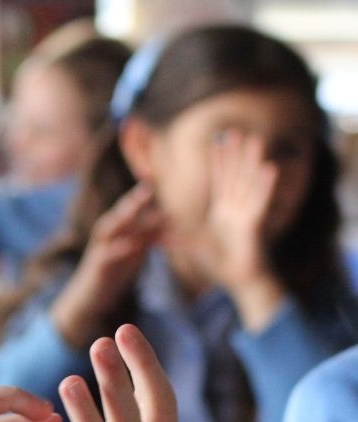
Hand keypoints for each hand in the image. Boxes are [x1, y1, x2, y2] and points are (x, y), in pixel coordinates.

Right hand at [50, 182, 161, 348]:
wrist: (88, 300)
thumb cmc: (112, 274)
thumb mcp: (133, 253)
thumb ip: (147, 237)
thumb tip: (169, 220)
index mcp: (115, 232)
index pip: (130, 211)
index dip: (142, 197)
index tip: (157, 181)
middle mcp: (105, 238)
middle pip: (119, 215)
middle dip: (132, 202)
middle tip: (148, 188)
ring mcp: (99, 252)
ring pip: (109, 230)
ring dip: (123, 218)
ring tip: (136, 208)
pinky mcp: (97, 269)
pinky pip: (107, 256)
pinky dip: (119, 248)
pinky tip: (132, 243)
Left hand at [172, 131, 285, 328]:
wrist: (241, 283)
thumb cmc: (221, 269)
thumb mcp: (194, 250)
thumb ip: (177, 240)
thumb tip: (156, 236)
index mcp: (223, 214)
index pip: (221, 183)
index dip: (219, 163)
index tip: (216, 142)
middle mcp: (237, 211)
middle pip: (236, 176)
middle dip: (235, 154)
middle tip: (235, 130)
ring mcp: (247, 215)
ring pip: (250, 182)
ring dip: (252, 161)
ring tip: (255, 139)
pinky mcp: (255, 225)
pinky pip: (261, 201)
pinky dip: (266, 186)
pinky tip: (270, 167)